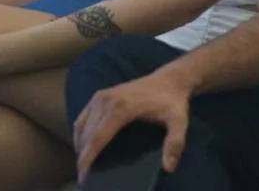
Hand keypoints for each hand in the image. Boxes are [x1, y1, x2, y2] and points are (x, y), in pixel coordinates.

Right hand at [73, 69, 193, 180]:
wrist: (169, 80)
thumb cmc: (172, 102)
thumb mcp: (179, 122)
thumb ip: (175, 144)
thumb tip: (168, 168)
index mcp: (121, 108)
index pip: (98, 137)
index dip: (88, 157)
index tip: (83, 175)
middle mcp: (106, 100)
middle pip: (87, 134)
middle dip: (82, 156)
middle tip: (84, 177)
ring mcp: (101, 96)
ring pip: (81, 125)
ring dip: (79, 145)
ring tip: (84, 165)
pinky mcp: (100, 95)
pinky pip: (83, 117)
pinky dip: (80, 133)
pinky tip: (84, 146)